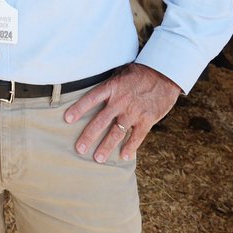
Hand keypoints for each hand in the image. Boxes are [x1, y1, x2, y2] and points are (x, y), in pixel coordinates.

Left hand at [63, 63, 180, 162]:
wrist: (165, 73)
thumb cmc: (140, 73)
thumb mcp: (120, 74)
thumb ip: (109, 86)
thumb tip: (94, 96)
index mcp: (112, 88)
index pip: (91, 99)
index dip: (78, 109)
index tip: (67, 119)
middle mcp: (120, 101)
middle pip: (100, 121)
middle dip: (88, 136)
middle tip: (79, 149)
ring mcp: (133, 112)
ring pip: (116, 132)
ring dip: (106, 147)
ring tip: (97, 158)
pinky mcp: (147, 119)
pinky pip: (137, 137)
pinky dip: (130, 147)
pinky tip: (124, 156)